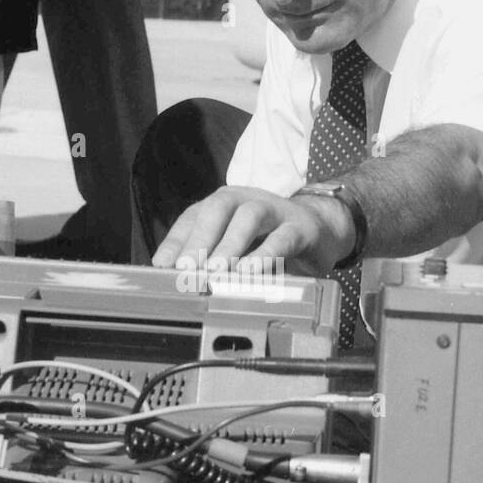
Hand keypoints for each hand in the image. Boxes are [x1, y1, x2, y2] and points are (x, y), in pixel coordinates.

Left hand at [151, 185, 354, 276]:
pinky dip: (266, 254)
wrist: (321, 230)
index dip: (176, 241)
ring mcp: (275, 210)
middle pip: (218, 208)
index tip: (162, 266)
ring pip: (249, 217)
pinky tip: (252, 271)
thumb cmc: (269, 241)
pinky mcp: (301, 227)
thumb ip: (211, 259)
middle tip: (187, 268)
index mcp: (225, 205)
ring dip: (231, 244)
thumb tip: (177, 281)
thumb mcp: (237, 249)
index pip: (193, 217)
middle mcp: (246, 201)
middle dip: (200, 238)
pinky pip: (282, 237)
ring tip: (218, 271)